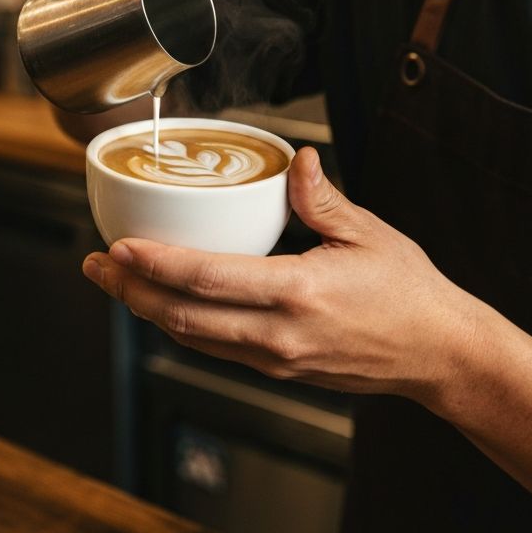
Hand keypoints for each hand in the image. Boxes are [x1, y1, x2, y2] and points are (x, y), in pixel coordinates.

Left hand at [82, 147, 484, 403]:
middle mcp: (278, 334)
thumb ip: (323, 198)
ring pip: (192, 338)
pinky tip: (166, 303)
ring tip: (116, 282)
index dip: (154, 263)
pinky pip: (216, 348)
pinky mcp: (279, 371)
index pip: (207, 278)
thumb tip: (297, 162)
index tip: (117, 245)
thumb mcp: (369, 233)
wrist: (438, 354)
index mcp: (298, 292)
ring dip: (147, 310)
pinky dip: (181, 324)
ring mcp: (276, 359)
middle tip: (94, 264)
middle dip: (129, 291)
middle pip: (182, 316)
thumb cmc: (409, 292)